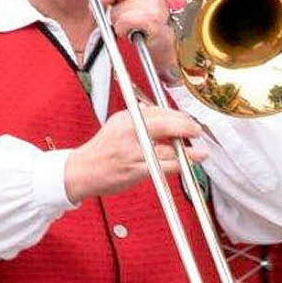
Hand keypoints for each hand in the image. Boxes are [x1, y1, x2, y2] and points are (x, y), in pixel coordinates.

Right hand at [64, 107, 207, 202]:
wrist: (82, 171)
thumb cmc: (101, 151)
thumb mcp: (117, 125)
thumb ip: (140, 118)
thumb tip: (164, 115)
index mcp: (126, 117)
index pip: (160, 111)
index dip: (179, 116)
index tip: (188, 121)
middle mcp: (130, 131)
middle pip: (167, 124)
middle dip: (187, 127)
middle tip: (196, 131)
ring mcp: (133, 151)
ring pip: (168, 148)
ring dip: (188, 150)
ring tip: (200, 153)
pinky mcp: (135, 170)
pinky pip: (163, 166)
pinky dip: (179, 165)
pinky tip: (188, 163)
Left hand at [80, 0, 176, 73]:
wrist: (159, 42)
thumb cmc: (141, 23)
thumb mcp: (126, 2)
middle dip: (104, 1)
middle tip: (112, 11)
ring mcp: (152, 1)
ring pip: (115, 9)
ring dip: (116, 20)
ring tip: (129, 24)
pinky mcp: (152, 18)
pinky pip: (123, 22)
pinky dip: (122, 29)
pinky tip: (131, 31)